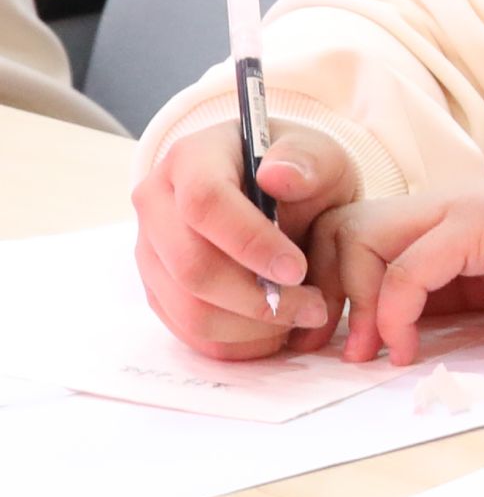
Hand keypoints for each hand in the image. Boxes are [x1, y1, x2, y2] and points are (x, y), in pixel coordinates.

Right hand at [131, 120, 357, 360]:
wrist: (280, 196)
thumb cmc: (299, 173)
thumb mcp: (320, 155)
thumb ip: (308, 161)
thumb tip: (276, 175)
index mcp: (191, 157)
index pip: (204, 202)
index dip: (250, 242)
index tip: (297, 269)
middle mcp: (157, 203)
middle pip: (190, 266)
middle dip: (255, 297)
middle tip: (311, 306)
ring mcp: (151, 251)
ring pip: (188, 309)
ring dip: (250, 325)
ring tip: (300, 315)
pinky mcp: (158, 290)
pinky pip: (189, 332)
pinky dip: (237, 341)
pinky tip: (276, 328)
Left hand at [305, 181, 483, 365]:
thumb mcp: (472, 294)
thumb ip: (429, 303)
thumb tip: (374, 345)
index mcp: (428, 222)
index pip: (343, 232)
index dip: (321, 284)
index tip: (317, 343)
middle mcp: (433, 207)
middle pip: (338, 227)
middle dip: (323, 290)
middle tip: (332, 349)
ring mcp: (455, 209)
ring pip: (362, 238)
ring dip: (355, 303)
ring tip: (368, 352)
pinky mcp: (478, 224)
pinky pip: (411, 267)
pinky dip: (396, 312)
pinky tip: (407, 348)